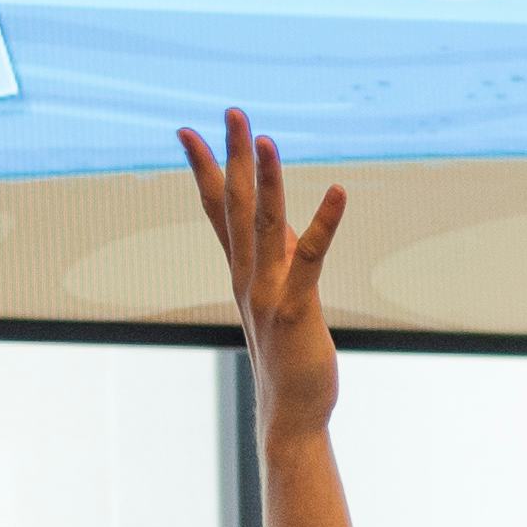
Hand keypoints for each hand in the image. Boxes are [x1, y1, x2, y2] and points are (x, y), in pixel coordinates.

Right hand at [176, 118, 345, 442]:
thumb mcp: (276, 301)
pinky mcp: (295, 310)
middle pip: (236, 206)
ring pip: (264, 225)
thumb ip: (272, 265)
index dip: (204, 169)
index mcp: (242, 272)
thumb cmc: (287, 360)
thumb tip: (271, 234)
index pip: (217, 210)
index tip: (187, 131)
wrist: (289, 415)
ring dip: (267, 180)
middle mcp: (247, 277)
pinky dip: (324, 223)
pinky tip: (339, 191)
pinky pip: (309, 259)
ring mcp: (268, 292)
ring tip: (266, 139)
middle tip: (232, 111)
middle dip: (234, 156)